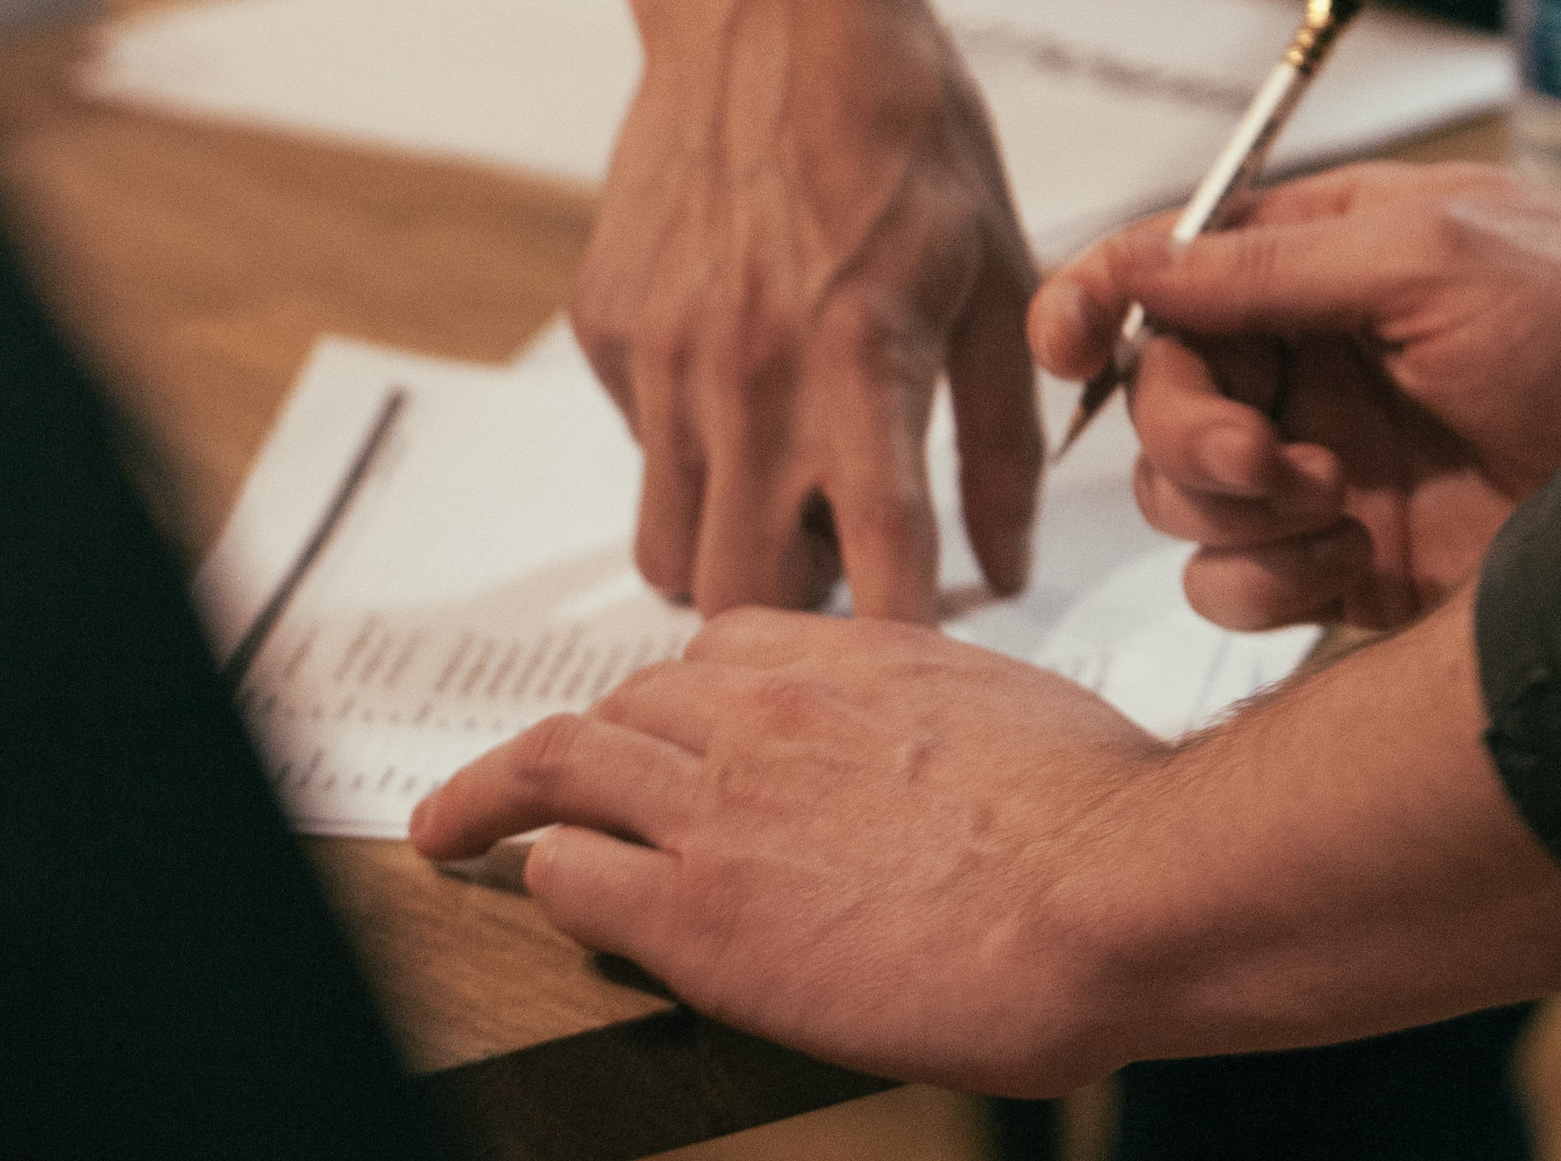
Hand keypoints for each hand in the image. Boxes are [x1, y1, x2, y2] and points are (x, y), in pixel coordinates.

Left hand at [411, 609, 1160, 1092]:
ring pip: (571, 764)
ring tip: (449, 823)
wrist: (1111, 884)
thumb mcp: (1014, 712)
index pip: (720, 645)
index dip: (677, 692)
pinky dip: (545, 874)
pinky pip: (580, 875)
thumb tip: (946, 762)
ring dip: (500, 791)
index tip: (656, 721)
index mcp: (852, 654)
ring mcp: (725, 806)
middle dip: (580, 737)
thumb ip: (944, 717)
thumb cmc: (1103, 813)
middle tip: (532, 775)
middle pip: (631, 698)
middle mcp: (771, 709)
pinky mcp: (704, 915)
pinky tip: (541, 891)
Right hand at [576, 0, 1042, 621]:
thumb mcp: (996, 268)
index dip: (905, 639)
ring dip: (730, 542)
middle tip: (849, 558)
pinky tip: (743, 372)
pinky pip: (637, 446)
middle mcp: (746, 371)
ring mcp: (659, 353)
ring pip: (666, 543)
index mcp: (860, 358)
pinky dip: (687, 449)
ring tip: (792, 475)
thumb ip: (1005, 432)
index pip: (881, 564)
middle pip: (738, 596)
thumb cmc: (903, 121)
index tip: (928, 664)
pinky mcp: (606, 325)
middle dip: (796, 610)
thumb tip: (1011, 559)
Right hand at [1031, 161, 1560, 634]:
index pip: (1178, 263)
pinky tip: (1344, 568)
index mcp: (1331, 255)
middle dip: (1186, 427)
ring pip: (1182, 494)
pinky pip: (1230, 582)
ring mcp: (1325, 467)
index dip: (1102, 294)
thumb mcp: (1433, 256)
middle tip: (1266, 458)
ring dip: (1229, 505)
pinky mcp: (1344, 568)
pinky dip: (1263, 580)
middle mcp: (1314, 360)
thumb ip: (1275, 260)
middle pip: (1162, 389)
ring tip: (1327, 506)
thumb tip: (1146, 258)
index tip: (1064, 344)